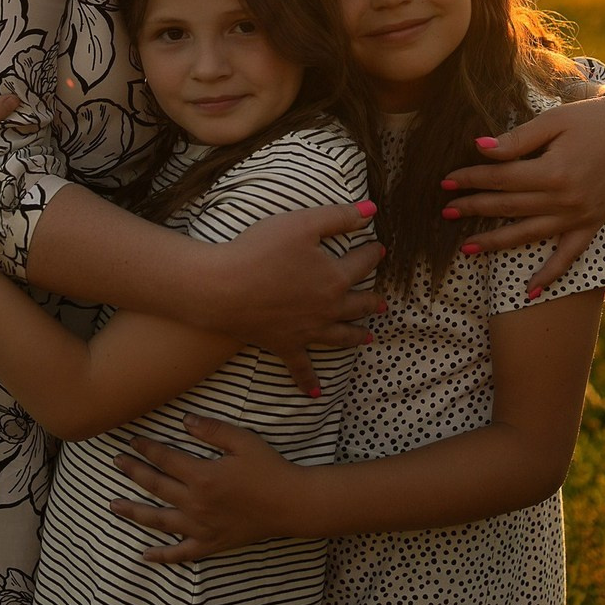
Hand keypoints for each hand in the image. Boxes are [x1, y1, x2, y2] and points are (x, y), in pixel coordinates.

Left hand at [110, 415, 298, 561]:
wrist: (290, 503)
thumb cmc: (268, 468)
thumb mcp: (242, 439)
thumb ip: (211, 429)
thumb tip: (184, 422)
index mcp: (202, 476)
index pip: (165, 459)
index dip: (147, 448)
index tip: (132, 441)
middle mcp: (196, 504)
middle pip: (156, 486)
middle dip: (133, 472)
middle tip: (116, 462)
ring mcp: (201, 527)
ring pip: (159, 520)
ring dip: (135, 512)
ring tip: (113, 506)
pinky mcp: (211, 544)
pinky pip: (181, 553)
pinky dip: (162, 556)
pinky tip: (145, 555)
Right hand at [214, 204, 383, 393]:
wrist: (223, 288)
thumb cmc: (260, 250)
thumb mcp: (303, 223)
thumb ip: (339, 216)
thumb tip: (371, 210)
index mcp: (335, 278)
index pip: (362, 263)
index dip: (372, 252)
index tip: (378, 248)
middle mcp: (327, 309)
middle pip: (358, 304)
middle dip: (372, 299)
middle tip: (382, 300)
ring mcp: (307, 331)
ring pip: (340, 336)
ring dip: (357, 335)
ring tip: (369, 336)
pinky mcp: (284, 345)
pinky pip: (301, 368)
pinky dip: (309, 382)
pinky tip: (315, 394)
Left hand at [441, 89, 604, 293]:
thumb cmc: (592, 119)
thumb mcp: (553, 121)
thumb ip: (517, 140)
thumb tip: (479, 147)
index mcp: (554, 172)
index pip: (500, 178)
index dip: (471, 179)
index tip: (445, 181)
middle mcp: (565, 200)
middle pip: (509, 206)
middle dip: (474, 208)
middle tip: (445, 211)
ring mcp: (580, 216)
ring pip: (529, 234)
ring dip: (496, 243)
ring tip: (466, 249)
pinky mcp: (592, 224)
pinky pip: (568, 255)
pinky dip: (550, 274)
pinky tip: (529, 291)